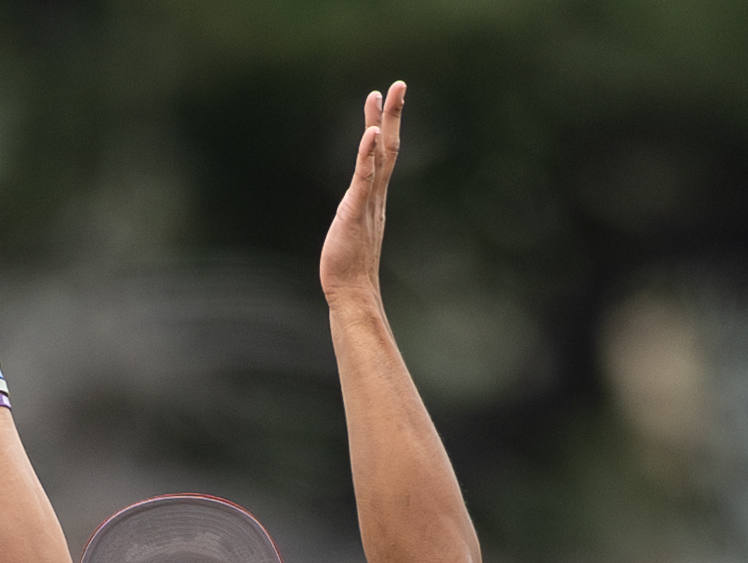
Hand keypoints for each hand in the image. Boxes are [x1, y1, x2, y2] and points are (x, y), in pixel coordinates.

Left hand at [320, 81, 404, 304]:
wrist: (352, 292)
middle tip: (398, 84)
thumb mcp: (353, 232)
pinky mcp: (355, 211)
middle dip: (392, 114)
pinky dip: (367, 155)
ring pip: (379, 156)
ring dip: (381, 123)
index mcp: (375, 198)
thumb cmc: (350, 269)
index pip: (385, 154)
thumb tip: (355, 215)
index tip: (385, 99)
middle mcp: (376, 195)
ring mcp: (368, 202)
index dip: (386, 125)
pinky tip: (370, 133)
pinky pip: (363, 178)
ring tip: (381, 95)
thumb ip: (356, 219)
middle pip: (389, 146)